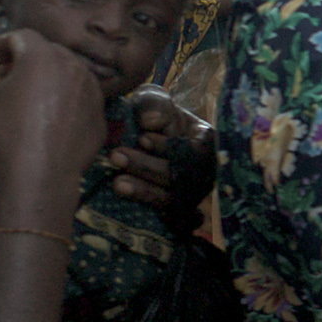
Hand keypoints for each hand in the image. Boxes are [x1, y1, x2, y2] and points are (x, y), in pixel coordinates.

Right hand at [0, 31, 108, 196]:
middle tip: (9, 77)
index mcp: (42, 57)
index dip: (2, 44)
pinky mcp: (101, 116)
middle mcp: (74, 68)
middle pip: (49, 52)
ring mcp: (93, 92)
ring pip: (70, 74)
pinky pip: (80, 99)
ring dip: (50, 79)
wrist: (40, 174)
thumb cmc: (3, 133)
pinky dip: (66, 101)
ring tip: (32, 97)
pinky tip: (51, 119)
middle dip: (27, 59)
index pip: (21, 36)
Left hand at [106, 93, 210, 216]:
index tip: (141, 138)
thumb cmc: (152, 115)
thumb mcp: (153, 100)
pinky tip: (131, 207)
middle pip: (182, 178)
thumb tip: (150, 122)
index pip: (194, 151)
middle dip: (148, 168)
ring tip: (116, 183)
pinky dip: (155, 215)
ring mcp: (191, 194)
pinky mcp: (175, 211)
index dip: (168, 148)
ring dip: (144, 192)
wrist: (145, 136)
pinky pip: (172, 221)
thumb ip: (154, 105)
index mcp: (206, 142)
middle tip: (116, 156)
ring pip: (173, 200)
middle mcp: (204, 171)